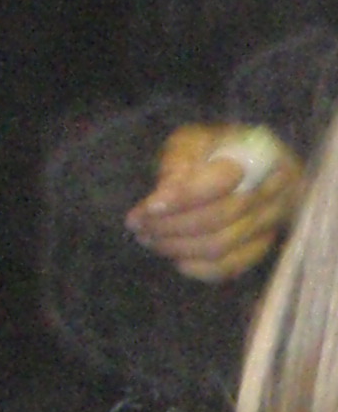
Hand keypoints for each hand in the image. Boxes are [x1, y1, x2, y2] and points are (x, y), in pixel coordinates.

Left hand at [130, 124, 301, 283]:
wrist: (242, 165)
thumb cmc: (211, 151)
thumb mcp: (191, 143)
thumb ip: (177, 167)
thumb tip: (158, 203)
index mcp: (259, 154)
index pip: (222, 181)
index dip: (182, 197)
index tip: (148, 207)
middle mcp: (274, 190)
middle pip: (218, 217)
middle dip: (169, 225)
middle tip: (137, 225)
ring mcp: (272, 222)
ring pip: (221, 246)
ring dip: (177, 246)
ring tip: (148, 237)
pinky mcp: (262, 246)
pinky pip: (230, 267)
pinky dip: (197, 268)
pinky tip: (175, 257)